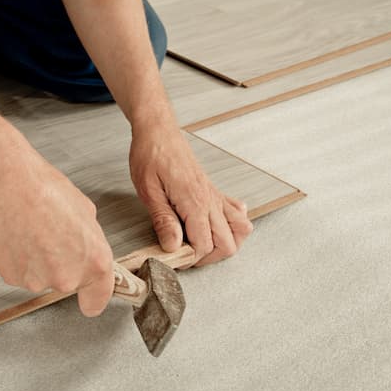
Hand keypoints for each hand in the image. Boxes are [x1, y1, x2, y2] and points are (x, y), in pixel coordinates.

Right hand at [0, 156, 113, 315]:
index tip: (88, 298)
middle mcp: (67, 277)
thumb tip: (84, 246)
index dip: (92, 296)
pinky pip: (18, 271)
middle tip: (50, 235)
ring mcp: (37, 280)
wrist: (6, 185)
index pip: (97, 299)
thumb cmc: (43, 190)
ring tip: (30, 230)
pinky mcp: (10, 277)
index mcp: (94, 262)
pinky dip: (16, 257)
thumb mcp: (85, 210)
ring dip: (36, 259)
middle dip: (60, 264)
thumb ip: (89, 240)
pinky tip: (16, 234)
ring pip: (39, 276)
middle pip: (66, 282)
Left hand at [129, 119, 252, 265]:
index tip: (174, 259)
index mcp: (194, 201)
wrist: (158, 131)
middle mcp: (211, 200)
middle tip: (186, 256)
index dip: (189, 259)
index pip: (204, 245)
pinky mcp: (214, 191)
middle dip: (209, 257)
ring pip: (241, 229)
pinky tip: (214, 226)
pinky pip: (237, 212)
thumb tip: (173, 247)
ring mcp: (215, 195)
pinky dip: (232, 224)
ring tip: (202, 245)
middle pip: (229, 243)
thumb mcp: (148, 190)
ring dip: (226, 243)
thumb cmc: (150, 155)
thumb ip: (163, 220)